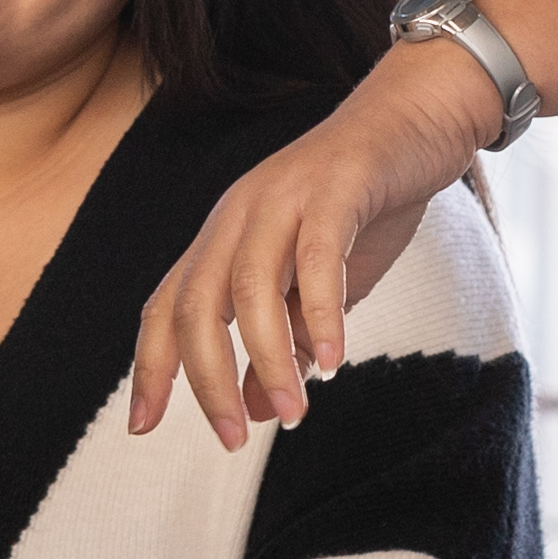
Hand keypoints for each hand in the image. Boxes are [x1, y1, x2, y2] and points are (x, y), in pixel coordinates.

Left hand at [127, 40, 506, 446]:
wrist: (417, 118)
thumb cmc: (365, 206)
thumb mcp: (318, 287)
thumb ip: (284, 343)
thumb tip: (256, 411)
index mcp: (225, 236)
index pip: (167, 305)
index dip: (151, 366)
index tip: (140, 427)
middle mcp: (239, 213)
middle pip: (197, 303)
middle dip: (207, 378)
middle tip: (232, 440)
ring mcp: (284, 195)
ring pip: (250, 285)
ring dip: (267, 358)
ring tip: (293, 412)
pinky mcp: (336, 186)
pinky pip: (318, 258)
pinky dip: (320, 315)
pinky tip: (332, 363)